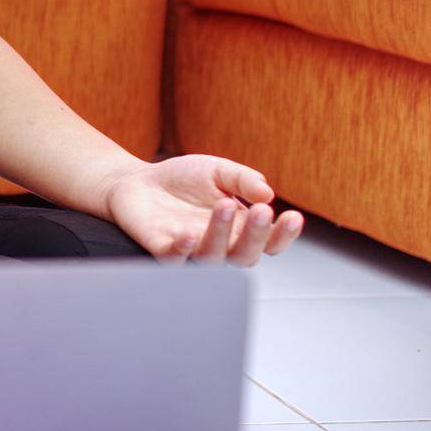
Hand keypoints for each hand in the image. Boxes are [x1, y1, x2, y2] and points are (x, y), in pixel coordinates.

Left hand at [100, 155, 303, 265]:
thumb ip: (243, 180)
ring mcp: (191, 249)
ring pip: (213, 258)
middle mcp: (219, 244)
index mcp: (239, 228)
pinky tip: (188, 233)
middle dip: (256, 235)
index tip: (293, 216)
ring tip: (224, 205)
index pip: (269, 241)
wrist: (137, 181)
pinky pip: (174, 259)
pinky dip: (182, 249)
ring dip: (221, 234)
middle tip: (260, 211)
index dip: (283, 234)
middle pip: (246, 255)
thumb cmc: (183, 180)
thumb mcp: (218, 171)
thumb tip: (268, 193)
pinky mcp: (162, 249)